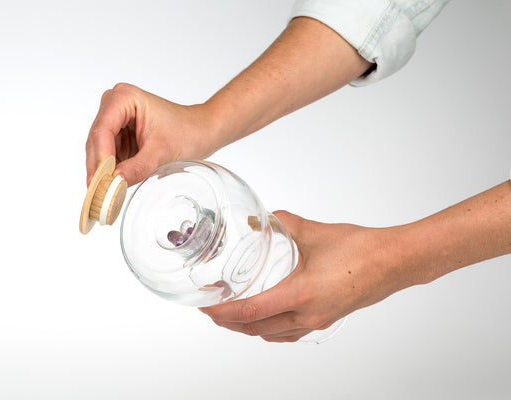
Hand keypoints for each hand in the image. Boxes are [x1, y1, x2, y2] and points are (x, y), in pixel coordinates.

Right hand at [85, 83, 219, 186]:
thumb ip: (137, 168)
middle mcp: (113, 105)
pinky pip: (107, 156)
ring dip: (101, 173)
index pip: (102, 131)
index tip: (100, 182)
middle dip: (98, 169)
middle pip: (96, 141)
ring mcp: (114, 120)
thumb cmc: (187, 132)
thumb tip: (114, 184)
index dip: (100, 158)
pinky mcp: (118, 135)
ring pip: (99, 151)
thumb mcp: (162, 153)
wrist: (201, 131)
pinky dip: (109, 172)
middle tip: (98, 195)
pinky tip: (111, 188)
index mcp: (124, 98)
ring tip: (103, 195)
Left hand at [200, 210, 404, 342]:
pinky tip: (265, 318)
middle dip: (229, 322)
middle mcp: (307, 315)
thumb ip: (282, 223)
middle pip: (256, 328)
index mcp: (301, 295)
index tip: (206, 307)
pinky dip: (270, 329)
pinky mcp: (326, 319)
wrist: (394, 263)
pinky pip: (289, 333)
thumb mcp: (314, 231)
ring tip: (231, 314)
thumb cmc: (362, 249)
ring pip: (272, 334)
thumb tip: (259, 220)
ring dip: (248, 327)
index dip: (223, 312)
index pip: (250, 311)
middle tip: (211, 310)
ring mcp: (317, 321)